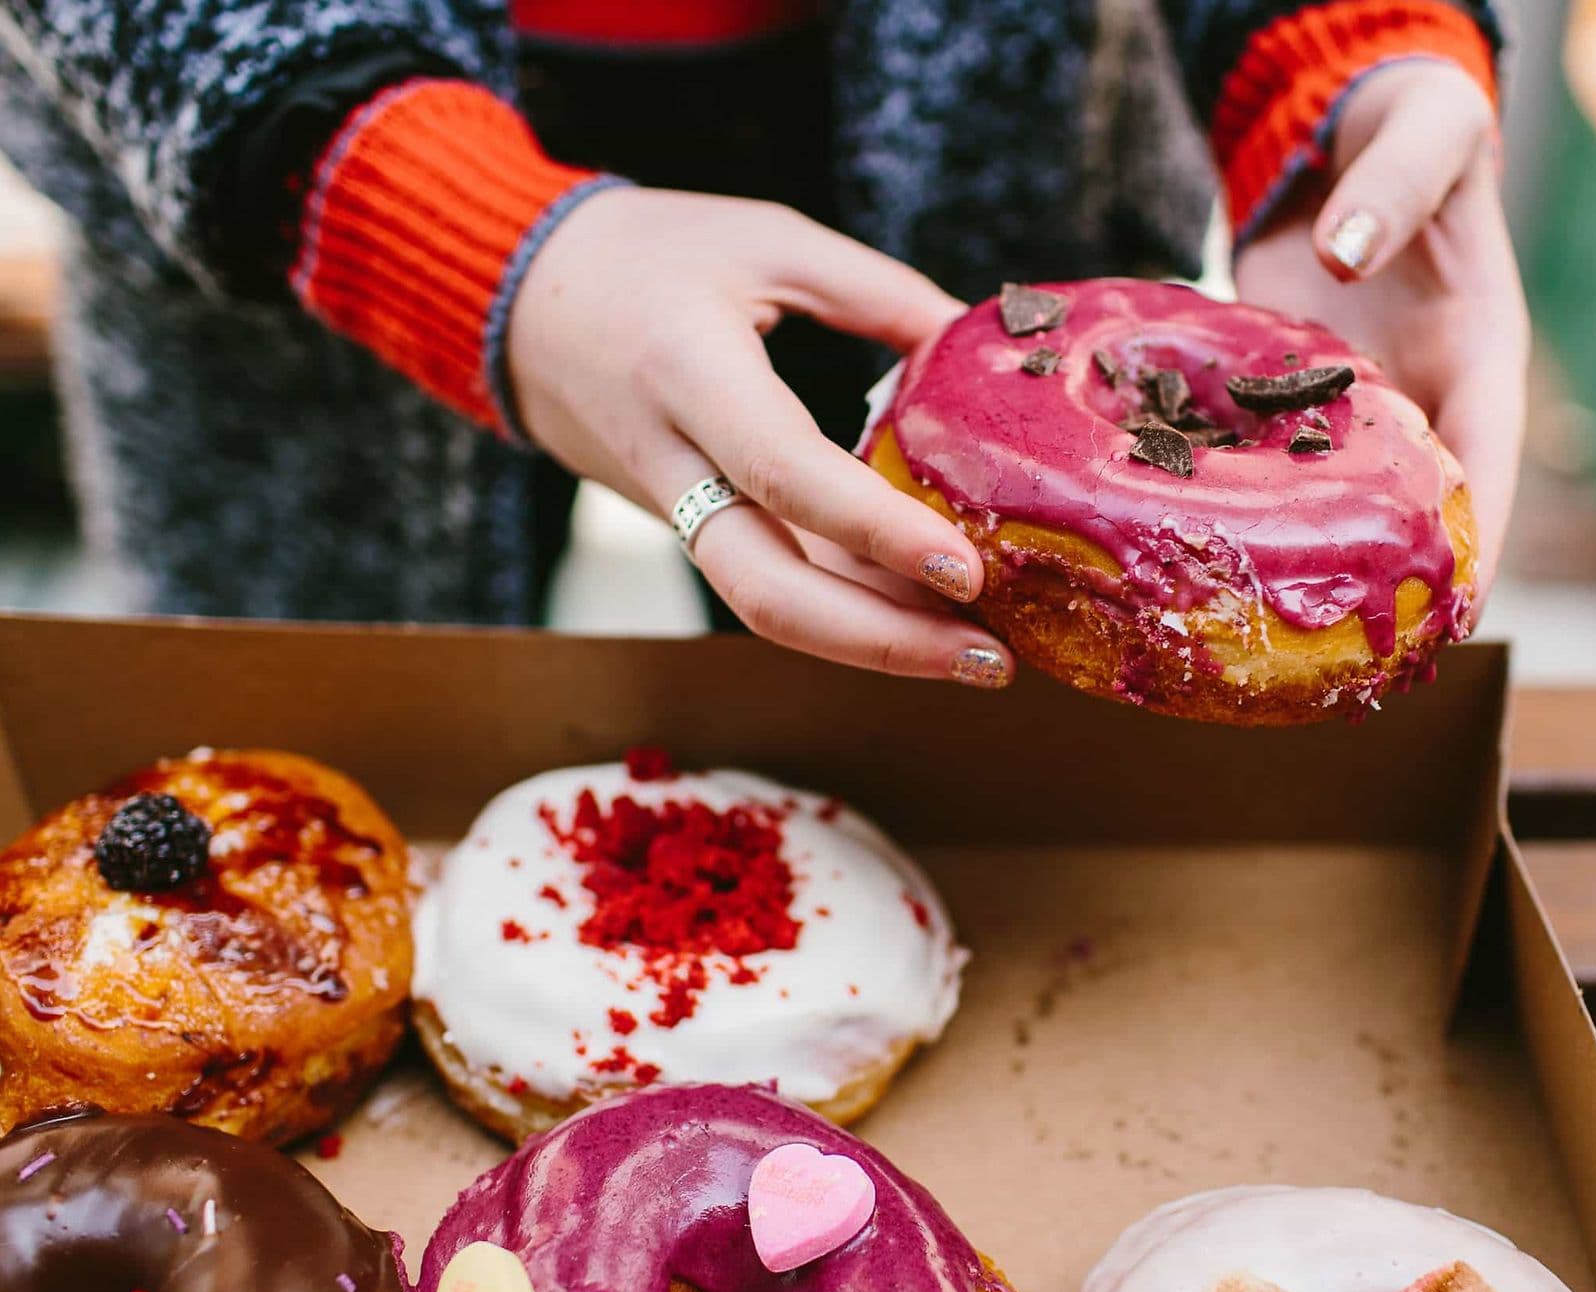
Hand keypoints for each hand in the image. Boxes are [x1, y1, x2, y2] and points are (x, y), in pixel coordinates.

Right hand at [506, 186, 1012, 686]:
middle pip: (765, 590)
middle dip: (883, 640)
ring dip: (876, 644)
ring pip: (768, 606)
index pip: (785, 472)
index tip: (966, 568)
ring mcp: (674, 509)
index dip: (877, 531)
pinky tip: (926, 618)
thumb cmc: (645, 256)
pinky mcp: (688, 528)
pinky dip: (849, 611)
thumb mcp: (767, 242)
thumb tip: (981, 348)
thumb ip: (879, 294)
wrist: (516, 303)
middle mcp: (671, 463)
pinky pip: (770, 583)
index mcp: (686, 372)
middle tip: (990, 658)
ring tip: (980, 654)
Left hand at [1233, 62, 1527, 602]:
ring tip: (1269, 648)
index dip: (1477, 554)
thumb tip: (1343, 256)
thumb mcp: (1424, 137)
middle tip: (1350, 674)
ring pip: (1336, 506)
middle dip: (1391, 595)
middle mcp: (1419, 401)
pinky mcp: (1284, 395)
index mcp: (1481, 361)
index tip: (1453, 625)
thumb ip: (1393, 189)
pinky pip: (1266, 463)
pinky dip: (1239, 508)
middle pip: (1415, 519)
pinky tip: (1195, 555)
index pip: (1490, 476)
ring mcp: (1348, 407)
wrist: (1343, 127)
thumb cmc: (1410, 131)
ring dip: (1310, 570)